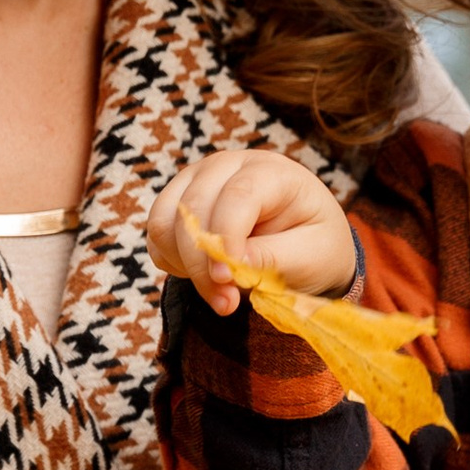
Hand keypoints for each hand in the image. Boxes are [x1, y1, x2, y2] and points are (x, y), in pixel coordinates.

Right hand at [146, 149, 357, 312]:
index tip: (227, 280)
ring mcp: (196, 180)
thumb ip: (272, 260)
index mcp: (271, 171)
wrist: (303, 242)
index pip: (238, 195)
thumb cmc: (314, 245)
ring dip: (185, 266)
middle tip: (226, 304)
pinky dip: (173, 262)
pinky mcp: (176, 201)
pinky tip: (205, 275)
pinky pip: (156, 235)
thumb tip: (230, 266)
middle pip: (193, 208)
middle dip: (203, 264)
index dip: (227, 238)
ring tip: (220, 292)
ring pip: (164, 221)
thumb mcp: (311, 257)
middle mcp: (227, 165)